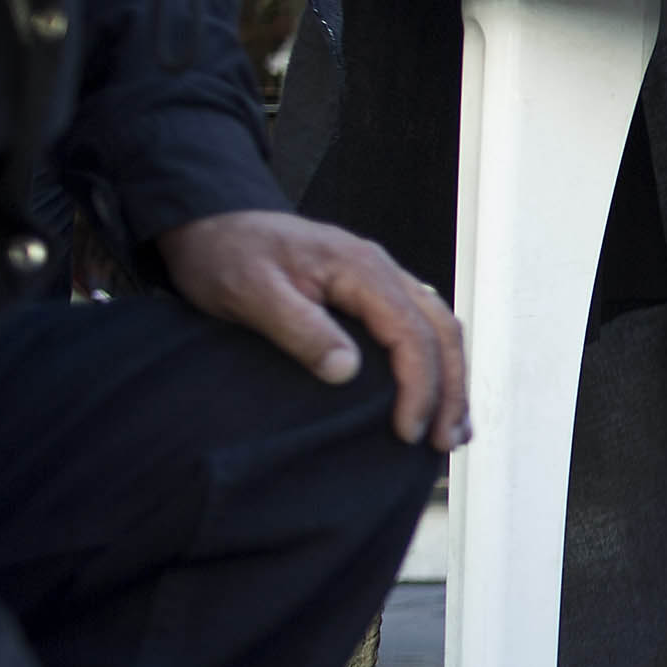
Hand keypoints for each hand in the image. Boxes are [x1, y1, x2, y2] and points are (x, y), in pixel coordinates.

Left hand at [157, 208, 466, 447]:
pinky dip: (437, 364)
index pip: (411, 333)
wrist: (211, 224)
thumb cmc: (227, 254)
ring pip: (440, 329)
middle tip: (443, 442)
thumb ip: (301, 329)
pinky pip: (421, 327)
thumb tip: (346, 371)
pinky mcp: (372, 293)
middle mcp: (383, 272)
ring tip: (454, 430)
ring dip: (452, 380)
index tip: (407, 431)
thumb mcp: (251, 292)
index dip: (418, 386)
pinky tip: (437, 395)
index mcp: (361, 269)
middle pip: (442, 332)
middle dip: (450, 391)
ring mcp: (382, 281)